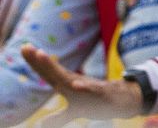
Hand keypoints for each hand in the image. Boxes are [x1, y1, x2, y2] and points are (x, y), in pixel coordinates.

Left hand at [20, 46, 144, 125]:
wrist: (123, 100)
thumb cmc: (97, 102)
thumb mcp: (76, 111)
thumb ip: (59, 117)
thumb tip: (43, 124)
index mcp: (68, 85)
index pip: (48, 73)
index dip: (35, 63)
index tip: (23, 48)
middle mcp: (75, 83)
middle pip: (53, 72)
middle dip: (39, 61)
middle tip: (26, 47)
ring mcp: (88, 87)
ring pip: (68, 77)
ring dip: (54, 68)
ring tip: (40, 56)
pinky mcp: (102, 94)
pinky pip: (93, 90)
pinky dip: (84, 87)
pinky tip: (75, 85)